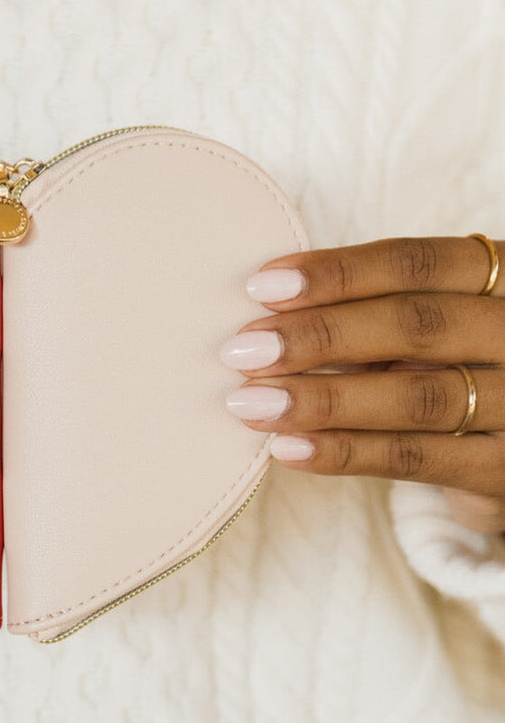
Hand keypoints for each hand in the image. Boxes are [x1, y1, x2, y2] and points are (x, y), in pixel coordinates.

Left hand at [219, 235, 504, 534]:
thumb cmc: (456, 366)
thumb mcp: (433, 325)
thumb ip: (372, 312)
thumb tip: (265, 314)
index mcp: (501, 279)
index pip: (415, 264)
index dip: (336, 272)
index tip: (261, 285)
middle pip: (415, 326)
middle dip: (319, 336)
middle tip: (242, 349)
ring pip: (414, 397)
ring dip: (320, 400)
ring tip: (250, 402)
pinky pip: (416, 459)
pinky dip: (344, 452)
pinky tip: (287, 449)